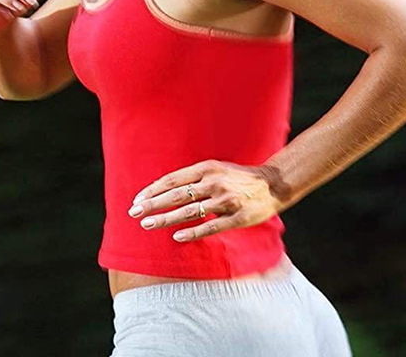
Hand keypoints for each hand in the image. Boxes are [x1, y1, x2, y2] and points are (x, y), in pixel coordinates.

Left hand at [128, 159, 281, 242]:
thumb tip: (163, 189)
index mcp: (207, 168)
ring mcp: (226, 200)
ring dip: (166, 218)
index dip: (153, 190)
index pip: (173, 179)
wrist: (271, 184)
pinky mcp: (237, 217)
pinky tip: (177, 236)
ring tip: (148, 224)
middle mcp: (214, 182)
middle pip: (177, 194)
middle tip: (134, 213)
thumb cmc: (237, 177)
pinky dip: (193, 231)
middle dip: (153, 204)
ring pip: (190, 211)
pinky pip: (211, 226)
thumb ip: (193, 177)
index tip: (137, 199)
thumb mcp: (215, 169)